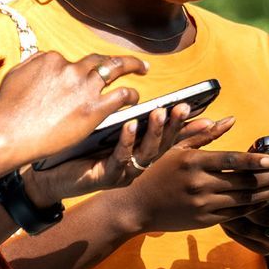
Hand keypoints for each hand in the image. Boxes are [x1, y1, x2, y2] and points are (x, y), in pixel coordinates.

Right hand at [0, 51, 146, 163]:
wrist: (8, 133)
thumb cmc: (7, 110)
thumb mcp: (16, 75)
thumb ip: (33, 64)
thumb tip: (42, 59)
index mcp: (52, 60)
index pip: (70, 60)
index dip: (76, 71)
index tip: (82, 79)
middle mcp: (70, 69)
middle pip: (98, 59)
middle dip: (115, 59)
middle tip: (130, 63)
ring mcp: (84, 87)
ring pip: (115, 69)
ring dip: (132, 67)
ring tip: (142, 69)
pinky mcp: (93, 108)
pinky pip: (121, 95)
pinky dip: (131, 94)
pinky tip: (135, 98)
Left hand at [25, 101, 224, 204]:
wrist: (48, 177)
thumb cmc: (78, 149)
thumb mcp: (107, 129)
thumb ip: (127, 114)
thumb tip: (141, 91)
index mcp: (143, 151)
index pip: (176, 138)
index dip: (198, 130)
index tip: (220, 119)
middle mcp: (139, 164)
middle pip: (166, 144)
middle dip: (177, 125)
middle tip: (184, 106)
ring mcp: (126, 172)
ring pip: (148, 152)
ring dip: (155, 130)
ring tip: (159, 111)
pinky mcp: (107, 177)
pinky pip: (121, 158)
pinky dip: (127, 140)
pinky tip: (129, 125)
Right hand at [114, 132, 268, 234]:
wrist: (137, 206)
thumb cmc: (158, 172)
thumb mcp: (177, 148)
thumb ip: (205, 133)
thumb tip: (231, 119)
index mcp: (193, 162)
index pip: (231, 161)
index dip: (254, 161)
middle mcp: (199, 184)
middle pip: (244, 181)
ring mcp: (203, 205)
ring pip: (245, 199)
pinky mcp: (205, 220)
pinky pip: (236, 214)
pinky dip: (255, 206)